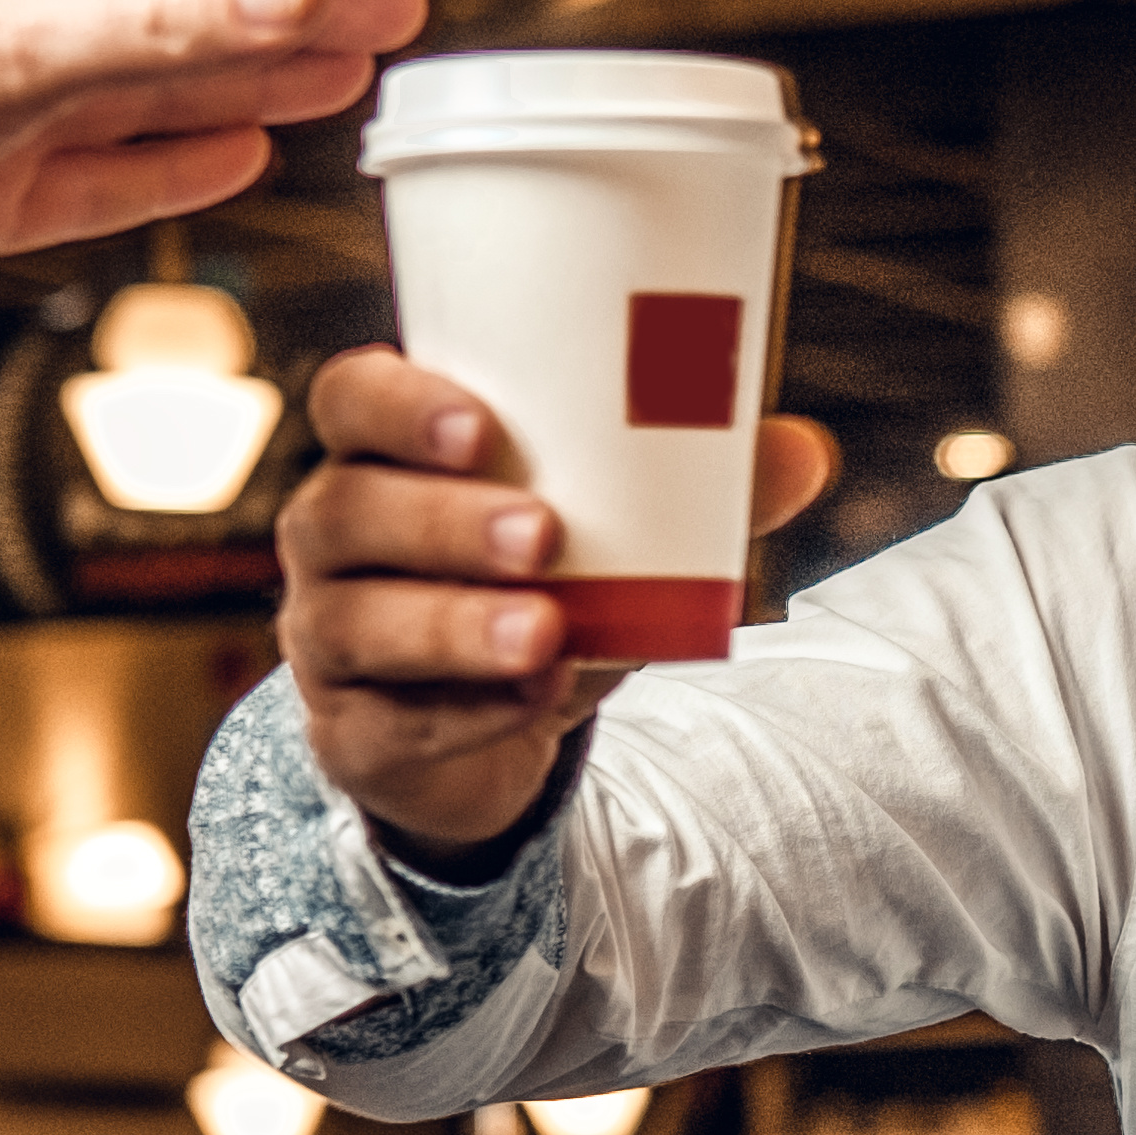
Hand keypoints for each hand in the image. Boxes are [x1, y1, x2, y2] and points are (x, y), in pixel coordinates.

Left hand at [0, 0, 427, 330]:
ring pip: (166, 85)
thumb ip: (169, 26)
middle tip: (403, 11)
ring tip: (346, 75)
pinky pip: (110, 170)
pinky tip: (237, 158)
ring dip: (257, 79)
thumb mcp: (21, 56)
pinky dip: (179, 161)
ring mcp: (8, 105)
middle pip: (201, 1)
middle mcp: (31, 15)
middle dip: (302, 4)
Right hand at [277, 346, 839, 855]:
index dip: (399, 405)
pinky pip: (391, 722)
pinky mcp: (352, 734)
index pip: (351, 400)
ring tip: (548, 630)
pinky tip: (533, 699)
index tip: (482, 425)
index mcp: (385, 456)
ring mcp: (328, 638)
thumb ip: (701, 491)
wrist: (495, 730)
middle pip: (347, 511)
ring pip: (356, 622)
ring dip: (455, 624)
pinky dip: (467, 712)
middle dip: (442, 521)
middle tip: (543, 533)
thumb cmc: (549, 587)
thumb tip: (807, 452)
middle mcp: (332, 537)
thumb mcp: (620, 538)